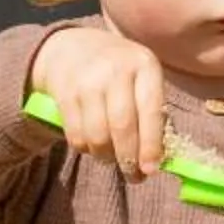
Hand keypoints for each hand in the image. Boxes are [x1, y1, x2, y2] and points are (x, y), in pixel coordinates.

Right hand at [25, 22, 166, 178]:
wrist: (73, 47)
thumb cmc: (120, 69)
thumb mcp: (142, 76)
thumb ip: (151, 109)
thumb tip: (158, 156)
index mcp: (144, 65)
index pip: (150, 110)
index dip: (151, 144)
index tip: (152, 169)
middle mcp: (116, 71)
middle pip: (122, 126)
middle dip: (129, 158)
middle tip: (135, 176)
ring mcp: (88, 82)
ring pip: (97, 135)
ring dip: (107, 157)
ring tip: (114, 160)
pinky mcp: (65, 95)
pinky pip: (76, 135)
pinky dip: (87, 150)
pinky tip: (95, 148)